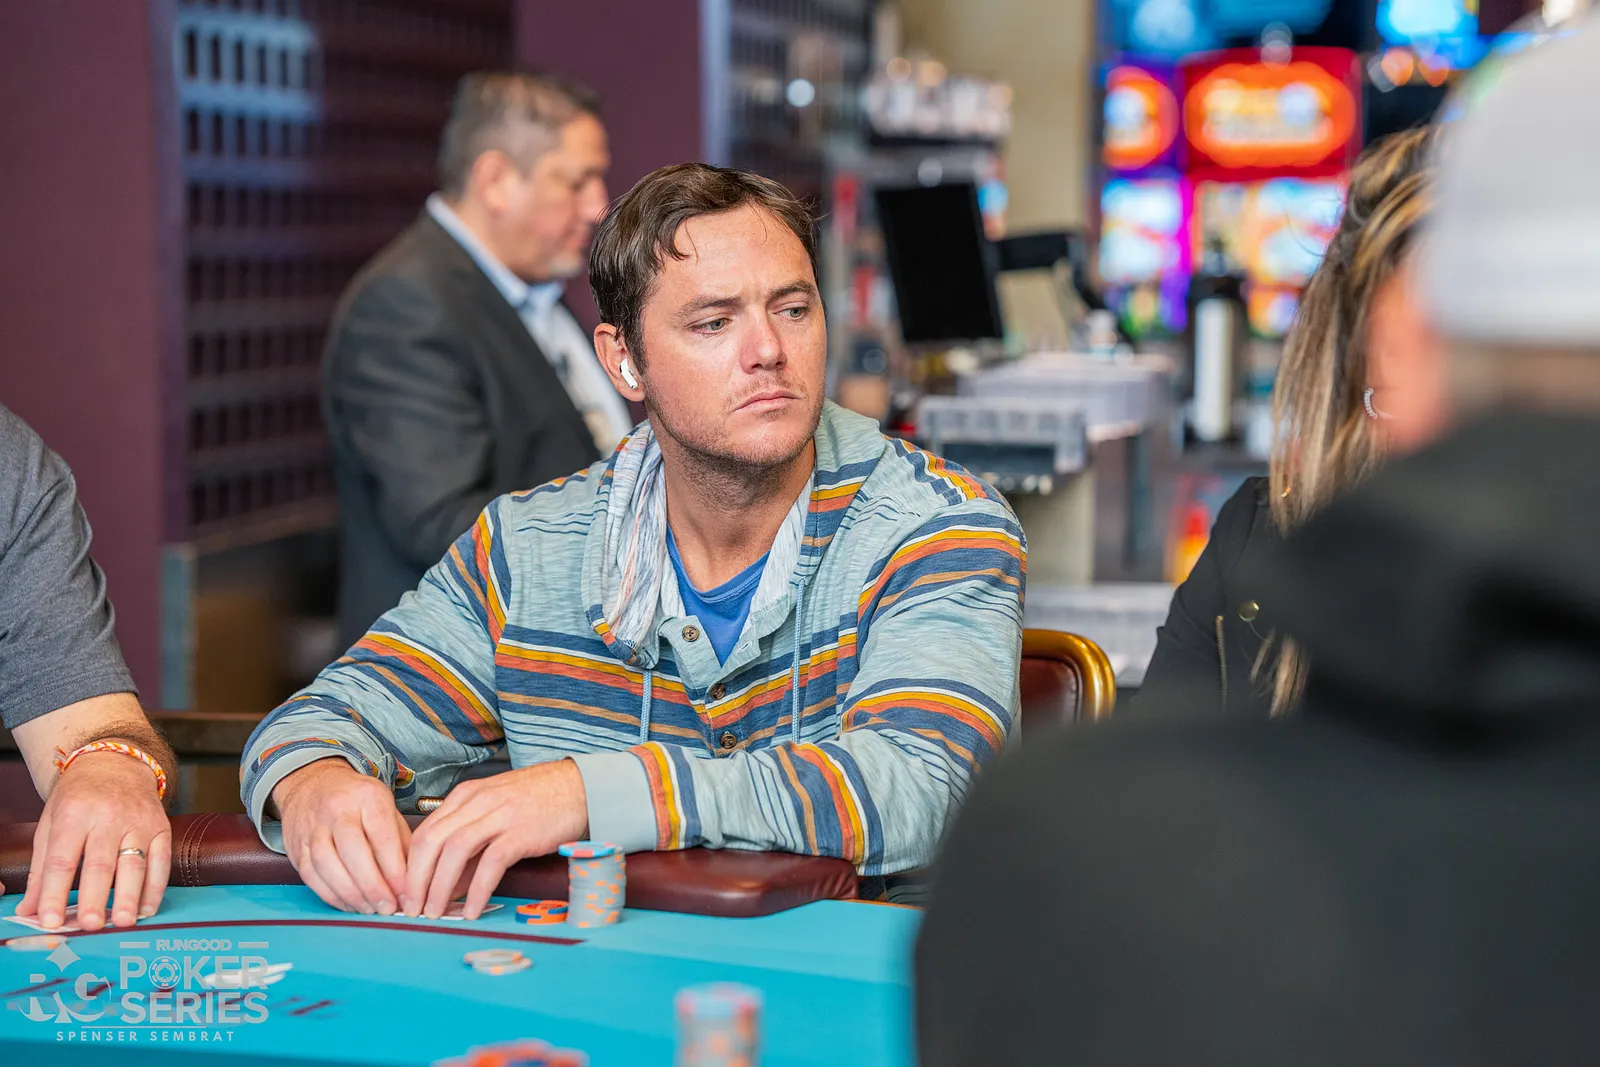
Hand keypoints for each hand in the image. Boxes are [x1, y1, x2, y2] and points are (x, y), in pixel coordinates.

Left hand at [16, 751, 170, 930]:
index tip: (49, 920)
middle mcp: (108, 816)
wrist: (116, 764)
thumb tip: (30, 911)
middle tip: (89, 925)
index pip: (62, 859)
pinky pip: (162, 860)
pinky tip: (147, 909)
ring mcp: (139, 821)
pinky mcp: (161, 827)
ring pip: (135, 863)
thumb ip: (41, 870)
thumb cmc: (78, 798)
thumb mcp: (50, 824)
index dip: (54, 892)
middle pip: (100, 863)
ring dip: (129, 896)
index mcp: (74, 813)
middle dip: (94, 897)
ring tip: (122, 922)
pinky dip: (155, 887)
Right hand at [273, 758, 409, 915]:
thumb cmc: (356, 800)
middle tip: (387, 907)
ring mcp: (313, 828)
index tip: (406, 893)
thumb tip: (413, 880)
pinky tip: (348, 904)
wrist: (312, 783)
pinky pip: (311, 875)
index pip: (382, 836)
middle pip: (352, 851)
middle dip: (372, 885)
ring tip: (369, 909)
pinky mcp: (297, 846)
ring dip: (350, 894)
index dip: (395, 869)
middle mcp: (337, 809)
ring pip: (327, 865)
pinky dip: (331, 895)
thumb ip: (401, 841)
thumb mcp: (386, 808)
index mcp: (367, 797)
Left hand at [403, 760, 587, 919]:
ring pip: (454, 851)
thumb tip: (447, 887)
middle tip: (411, 908)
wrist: (581, 787)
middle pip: (430, 841)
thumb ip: (470, 847)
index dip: (408, 866)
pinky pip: (491, 863)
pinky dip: (477, 889)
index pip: (423, 832)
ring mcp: (500, 815)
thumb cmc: (538, 802)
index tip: (404, 894)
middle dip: (414, 879)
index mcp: (466, 796)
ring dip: (438, 886)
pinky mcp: (522, 832)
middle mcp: (478, 802)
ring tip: (433, 912)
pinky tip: (472, 910)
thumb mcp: (495, 814)